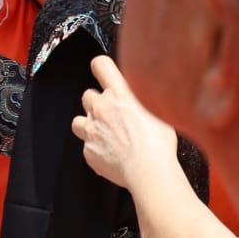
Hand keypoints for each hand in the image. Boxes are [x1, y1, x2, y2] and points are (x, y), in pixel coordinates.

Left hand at [71, 54, 178, 190]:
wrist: (150, 172)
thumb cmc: (159, 143)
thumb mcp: (158, 109)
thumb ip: (143, 97)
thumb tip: (146, 92)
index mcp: (119, 93)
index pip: (100, 65)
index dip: (101, 68)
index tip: (104, 73)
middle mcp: (101, 108)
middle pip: (87, 95)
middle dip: (98, 103)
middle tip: (113, 115)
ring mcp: (91, 130)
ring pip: (79, 121)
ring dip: (89, 124)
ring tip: (106, 134)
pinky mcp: (89, 152)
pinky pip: (87, 147)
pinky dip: (96, 149)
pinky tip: (112, 155)